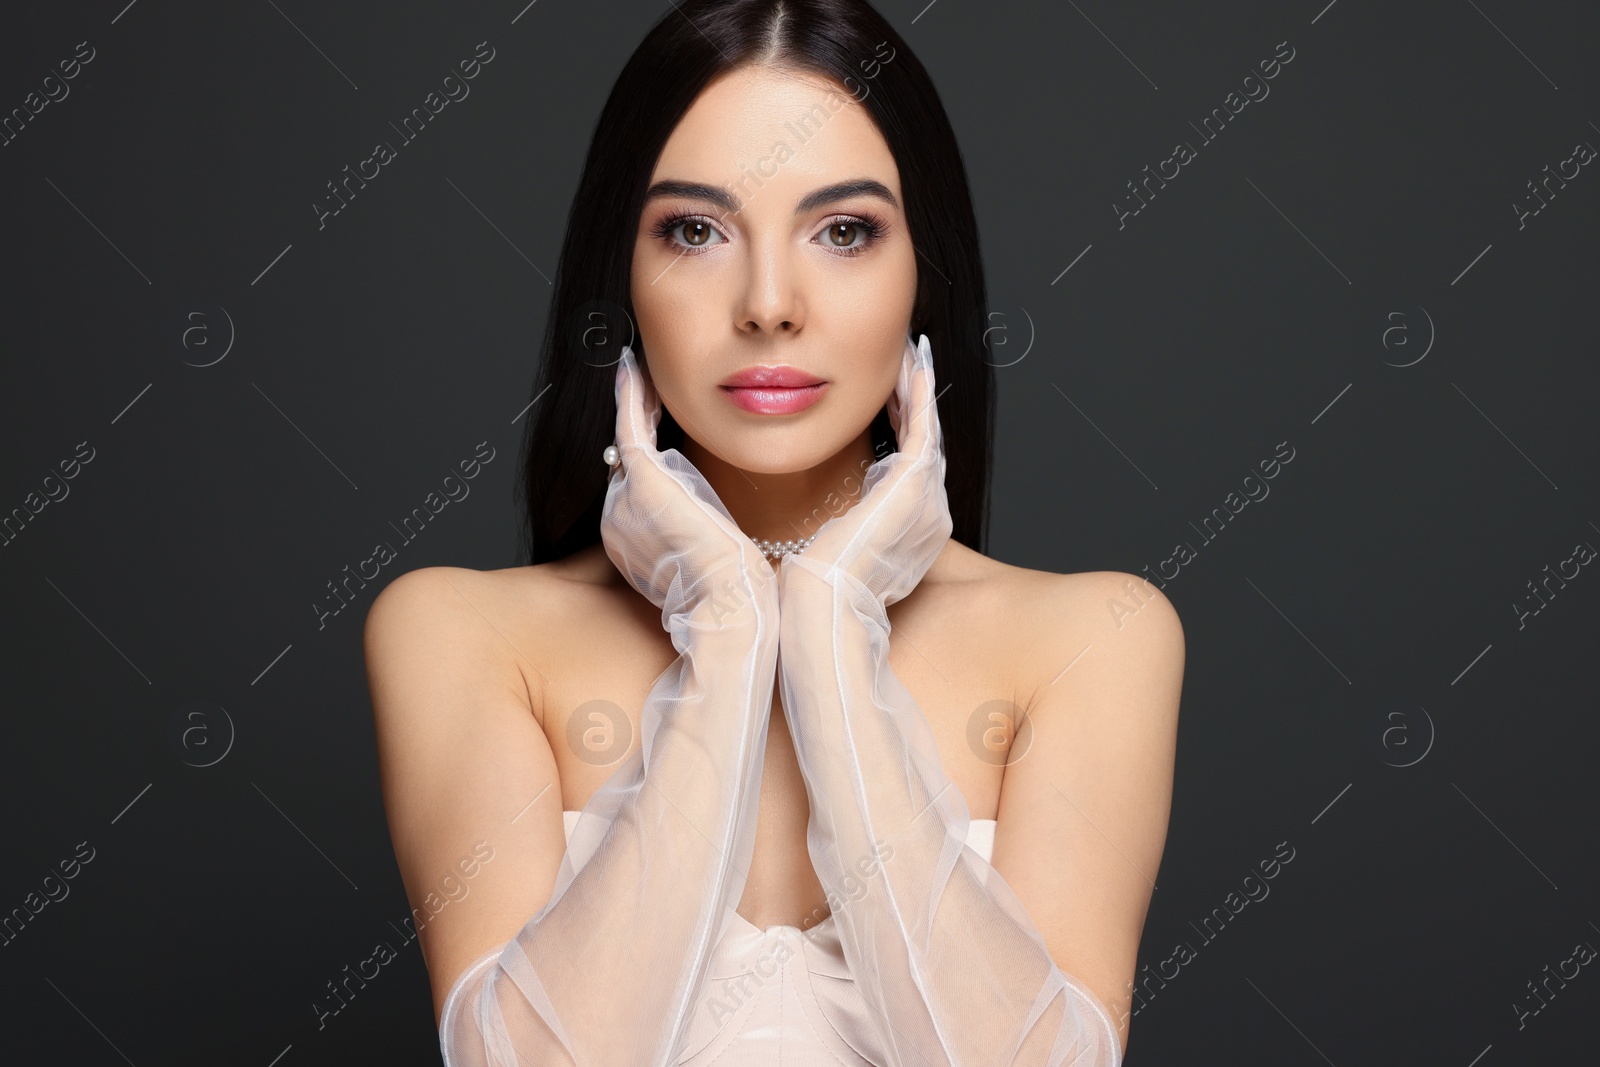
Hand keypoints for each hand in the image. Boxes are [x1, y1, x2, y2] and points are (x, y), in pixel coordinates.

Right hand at [600, 346, 775, 616]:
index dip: (650, 464)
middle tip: (646, 391)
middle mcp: (619, 521)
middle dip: (637, 429)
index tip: (660, 437)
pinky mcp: (642, 481)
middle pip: (628, 464)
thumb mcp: (715, 565)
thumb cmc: (733, 596)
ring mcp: (625, 501)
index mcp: (634, 545)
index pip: (640, 491)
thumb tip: (724, 531)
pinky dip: (630, 397)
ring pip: (629, 440)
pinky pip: (629, 427)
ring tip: (641, 376)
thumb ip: (708, 541)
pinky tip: (632, 368)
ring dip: (636, 407)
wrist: (728, 608)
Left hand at [783, 333, 952, 606]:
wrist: (822, 603)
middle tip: (905, 368)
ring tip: (908, 357)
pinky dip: (920, 395)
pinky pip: (924, 427)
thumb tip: (813, 525)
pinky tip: (913, 364)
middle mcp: (925, 516)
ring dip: (917, 392)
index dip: (899, 434)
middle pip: (922, 448)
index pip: (905, 473)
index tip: (882, 405)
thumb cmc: (815, 590)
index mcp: (907, 535)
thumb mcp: (827, 553)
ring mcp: (925, 500)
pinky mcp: (916, 483)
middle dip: (913, 407)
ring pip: (926, 432)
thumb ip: (834, 532)